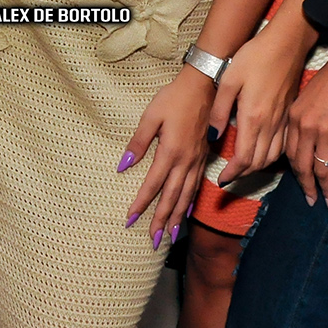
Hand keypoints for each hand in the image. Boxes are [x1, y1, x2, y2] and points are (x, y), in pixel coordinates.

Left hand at [118, 66, 213, 248]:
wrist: (205, 87)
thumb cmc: (174, 98)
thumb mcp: (151, 115)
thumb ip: (138, 142)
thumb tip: (123, 165)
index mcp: (170, 151)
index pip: (153, 185)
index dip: (141, 204)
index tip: (130, 220)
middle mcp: (185, 161)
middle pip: (171, 197)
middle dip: (160, 220)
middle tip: (152, 241)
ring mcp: (197, 161)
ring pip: (185, 196)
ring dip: (175, 217)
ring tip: (168, 236)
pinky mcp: (203, 158)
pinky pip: (196, 187)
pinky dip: (189, 203)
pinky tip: (184, 213)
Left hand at [211, 31, 302, 186]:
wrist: (286, 43)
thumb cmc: (254, 57)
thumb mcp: (228, 79)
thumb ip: (219, 110)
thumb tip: (213, 136)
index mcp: (253, 117)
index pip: (244, 158)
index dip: (232, 174)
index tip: (221, 180)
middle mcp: (270, 124)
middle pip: (258, 163)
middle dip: (243, 174)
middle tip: (229, 177)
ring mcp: (282, 120)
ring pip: (272, 157)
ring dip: (257, 167)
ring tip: (243, 168)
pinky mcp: (289, 115)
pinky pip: (282, 146)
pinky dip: (272, 157)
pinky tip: (262, 153)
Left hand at [283, 61, 327, 208]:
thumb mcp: (305, 95)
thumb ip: (301, 117)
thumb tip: (304, 137)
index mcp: (293, 118)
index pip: (289, 152)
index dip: (294, 171)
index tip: (300, 182)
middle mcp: (305, 128)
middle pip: (302, 166)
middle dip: (307, 187)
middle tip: (312, 201)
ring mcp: (324, 132)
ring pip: (322, 169)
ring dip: (326, 189)